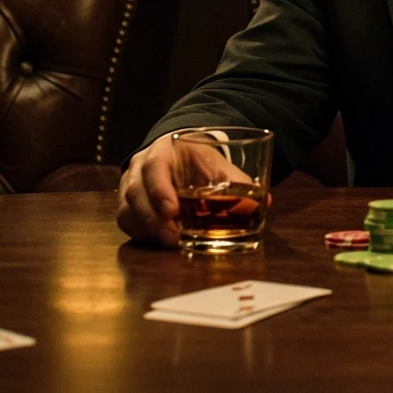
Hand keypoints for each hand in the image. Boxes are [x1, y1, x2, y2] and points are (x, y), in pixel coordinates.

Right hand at [116, 132, 263, 247]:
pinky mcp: (127, 204)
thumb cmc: (197, 156)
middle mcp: (139, 167)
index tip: (173, 211)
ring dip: (147, 230)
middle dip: (153, 219)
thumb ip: (235, 179)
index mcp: (162, 150)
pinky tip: (161, 242)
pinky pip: (126, 222)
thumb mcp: (215, 160)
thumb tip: (266, 201)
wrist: (176, 149)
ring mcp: (129, 186)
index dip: (160, 190)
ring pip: (127, 210)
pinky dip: (142, 234)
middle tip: (173, 238)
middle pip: (136, 193)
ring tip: (171, 244)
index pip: (154, 168)